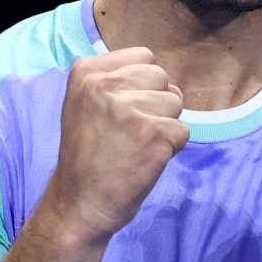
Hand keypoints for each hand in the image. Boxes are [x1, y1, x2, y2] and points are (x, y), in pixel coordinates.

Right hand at [44, 47, 188, 242]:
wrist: (78, 205)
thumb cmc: (88, 157)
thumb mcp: (87, 105)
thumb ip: (121, 84)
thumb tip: (172, 87)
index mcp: (86, 71)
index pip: (143, 56)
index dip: (141, 85)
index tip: (120, 113)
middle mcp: (105, 85)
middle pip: (161, 77)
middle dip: (155, 104)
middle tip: (129, 133)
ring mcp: (129, 109)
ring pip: (175, 103)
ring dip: (163, 127)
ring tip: (134, 147)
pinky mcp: (153, 134)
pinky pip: (183, 131)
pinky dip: (171, 149)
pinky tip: (144, 160)